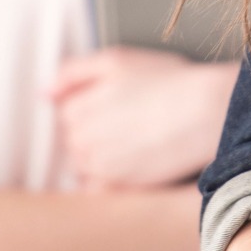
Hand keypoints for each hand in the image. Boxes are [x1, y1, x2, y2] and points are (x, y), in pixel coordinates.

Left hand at [46, 48, 234, 189]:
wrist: (206, 112)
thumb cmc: (166, 81)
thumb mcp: (116, 60)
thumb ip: (72, 73)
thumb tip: (44, 93)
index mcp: (76, 110)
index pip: (66, 112)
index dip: (91, 103)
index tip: (116, 100)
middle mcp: (81, 143)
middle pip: (73, 140)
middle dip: (93, 130)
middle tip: (128, 119)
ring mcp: (100, 170)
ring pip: (85, 165)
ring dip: (101, 155)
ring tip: (134, 139)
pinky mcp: (121, 190)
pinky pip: (101, 189)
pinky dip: (110, 179)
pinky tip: (134, 162)